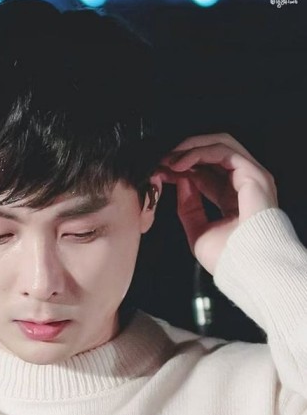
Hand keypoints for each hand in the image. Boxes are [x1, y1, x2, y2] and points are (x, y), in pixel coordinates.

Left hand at [157, 132, 277, 274]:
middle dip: (184, 154)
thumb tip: (181, 181)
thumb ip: (189, 206)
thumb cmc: (228, 259)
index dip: (181, 168)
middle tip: (162, 161)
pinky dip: (198, 152)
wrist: (247, 268)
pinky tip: (180, 163)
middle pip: (212, 155)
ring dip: (189, 149)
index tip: (160, 171)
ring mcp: (251, 177)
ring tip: (168, 160)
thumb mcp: (198, 230)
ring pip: (219, 145)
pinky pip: (223, 151)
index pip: (206, 173)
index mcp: (232, 199)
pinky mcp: (253, 174)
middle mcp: (244, 185)